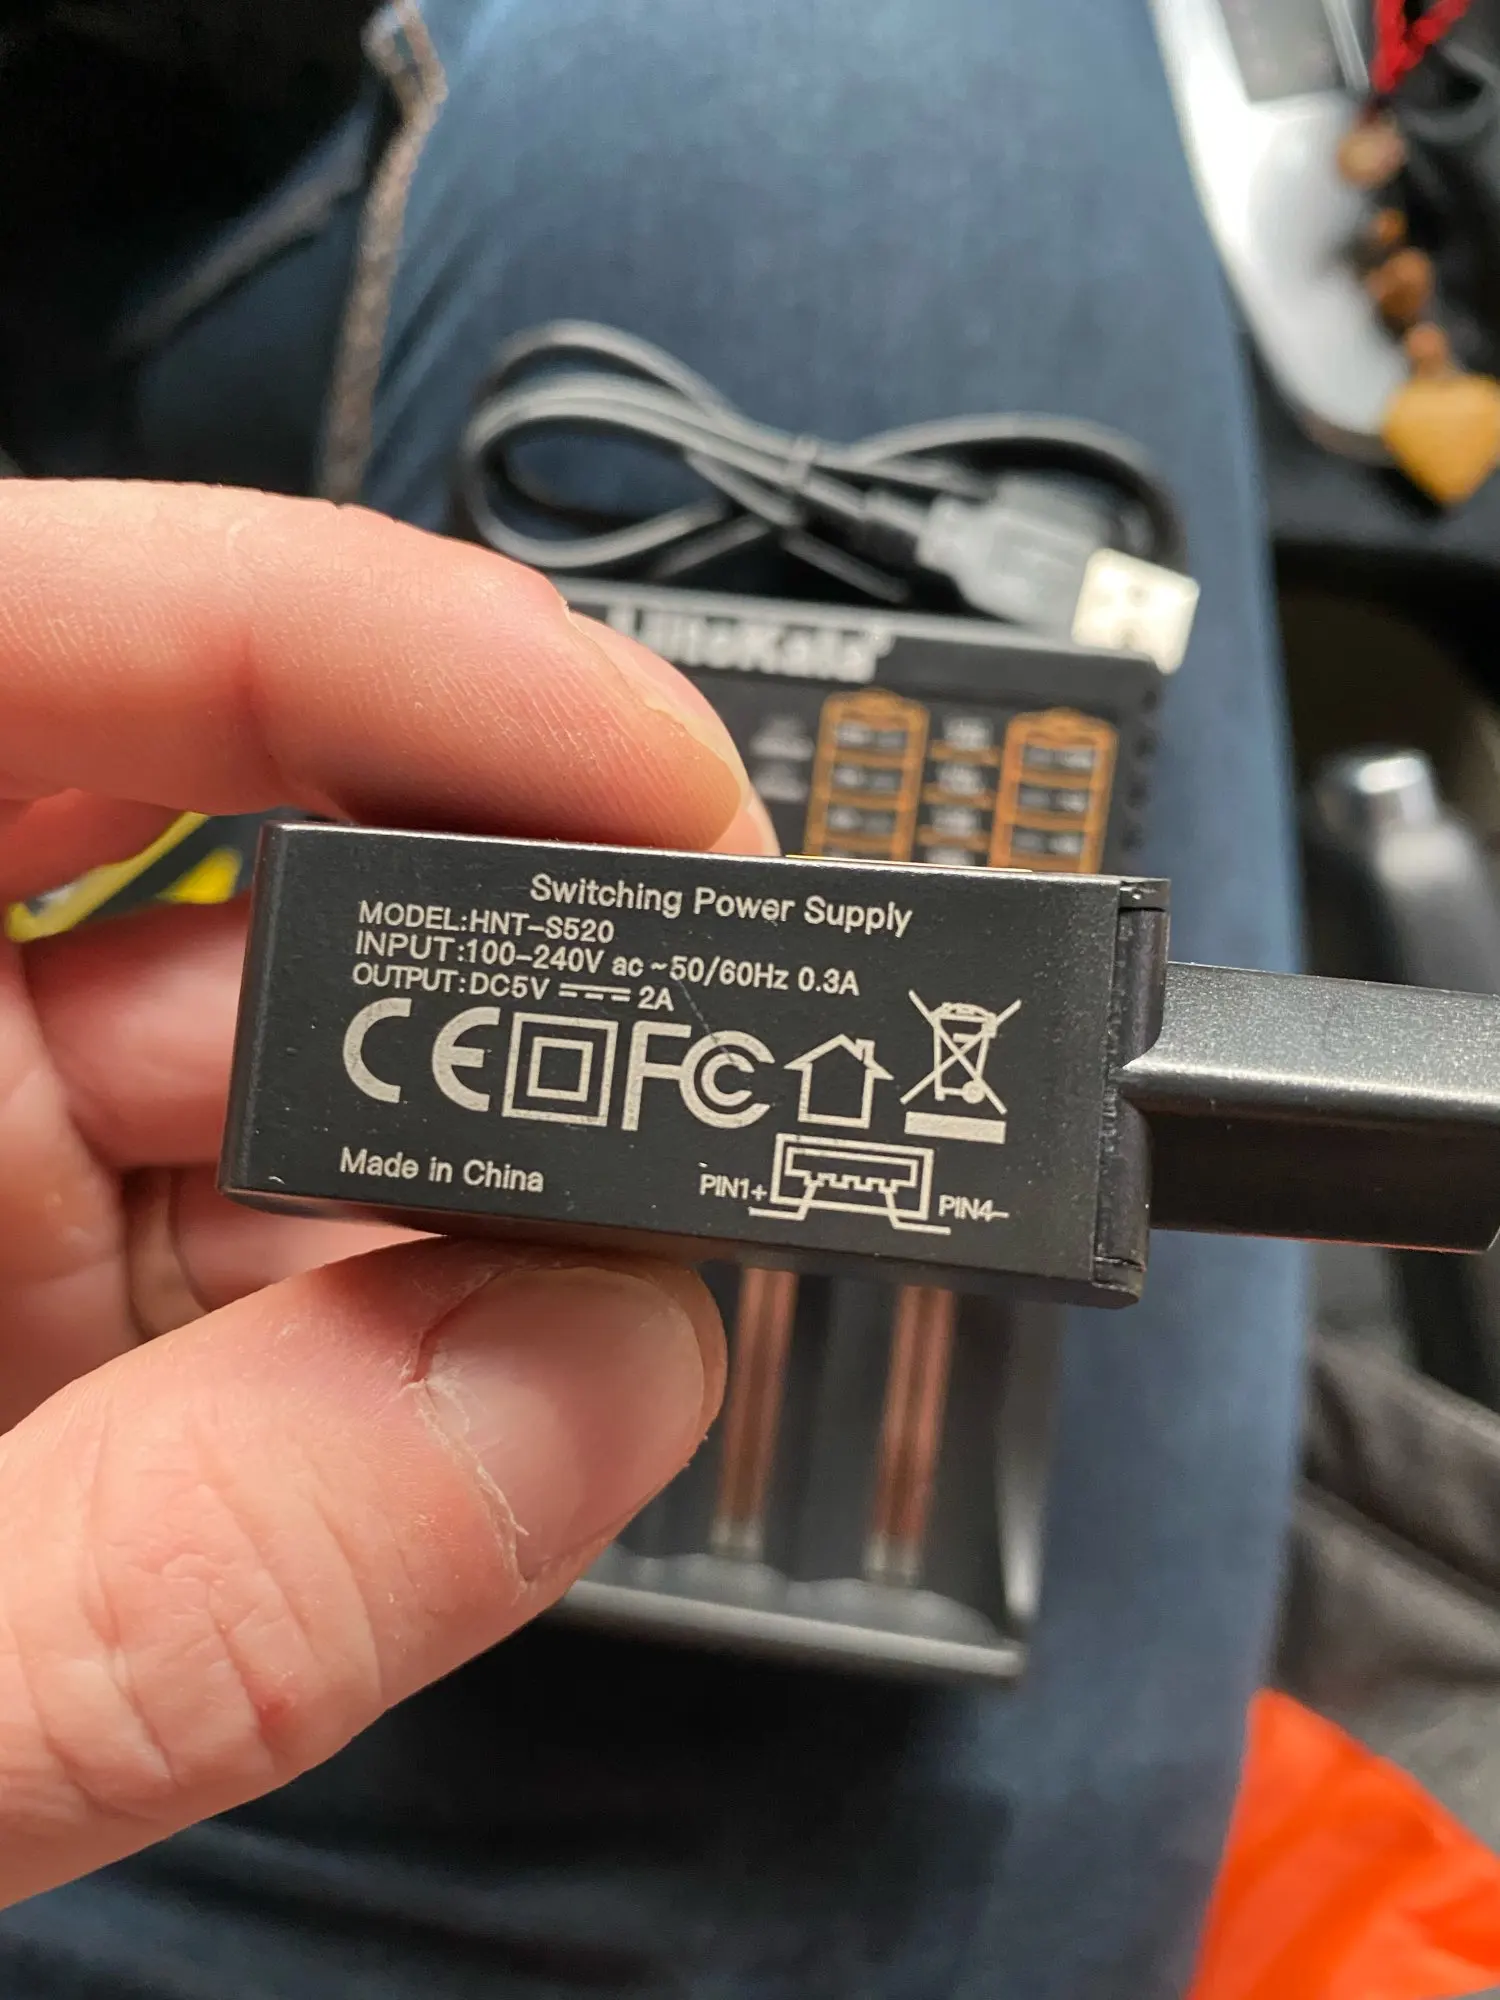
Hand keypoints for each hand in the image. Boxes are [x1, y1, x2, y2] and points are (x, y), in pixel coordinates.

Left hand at [0, 481, 757, 1906]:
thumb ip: (173, 1584)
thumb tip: (589, 1386)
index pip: (51, 653)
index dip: (364, 648)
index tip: (638, 775)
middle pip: (213, 854)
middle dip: (488, 942)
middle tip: (701, 1047)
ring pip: (280, 1094)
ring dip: (484, 1176)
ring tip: (636, 1274)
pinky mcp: (29, 1347)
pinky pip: (282, 1279)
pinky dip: (422, 1330)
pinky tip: (510, 1388)